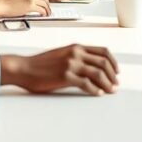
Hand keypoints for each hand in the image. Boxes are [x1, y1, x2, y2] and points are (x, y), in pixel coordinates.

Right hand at [0, 44, 118, 95]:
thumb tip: (92, 66)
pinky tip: (98, 94)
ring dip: (108, 84)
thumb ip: (76, 56)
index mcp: (76, 47)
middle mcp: (76, 53)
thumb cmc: (41, 64)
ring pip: (98, 73)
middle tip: (116, 85)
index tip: (117, 72)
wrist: (24, 68)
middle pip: (104, 63)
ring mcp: (71, 64)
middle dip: (113, 75)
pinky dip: (95, 90)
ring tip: (110, 91)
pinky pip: (86, 84)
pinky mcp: (65, 76)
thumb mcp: (62, 54)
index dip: (113, 62)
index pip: (103, 52)